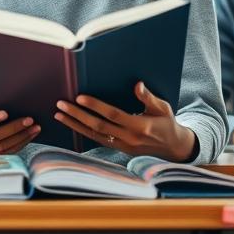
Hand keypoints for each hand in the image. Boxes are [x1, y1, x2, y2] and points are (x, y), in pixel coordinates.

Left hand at [54, 82, 198, 160]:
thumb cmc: (167, 123)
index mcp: (141, 126)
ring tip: (59, 115)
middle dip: (78, 115)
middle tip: (61, 104)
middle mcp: (129, 138)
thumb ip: (148, 97)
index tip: (80, 97)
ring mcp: (123, 146)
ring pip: (94, 135)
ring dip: (75, 125)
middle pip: (98, 126)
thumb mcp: (163, 108)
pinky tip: (71, 124)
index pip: (113, 115)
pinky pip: (97, 140)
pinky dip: (82, 132)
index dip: (95, 106)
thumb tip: (137, 84)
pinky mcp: (119, 149)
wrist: (173, 148)